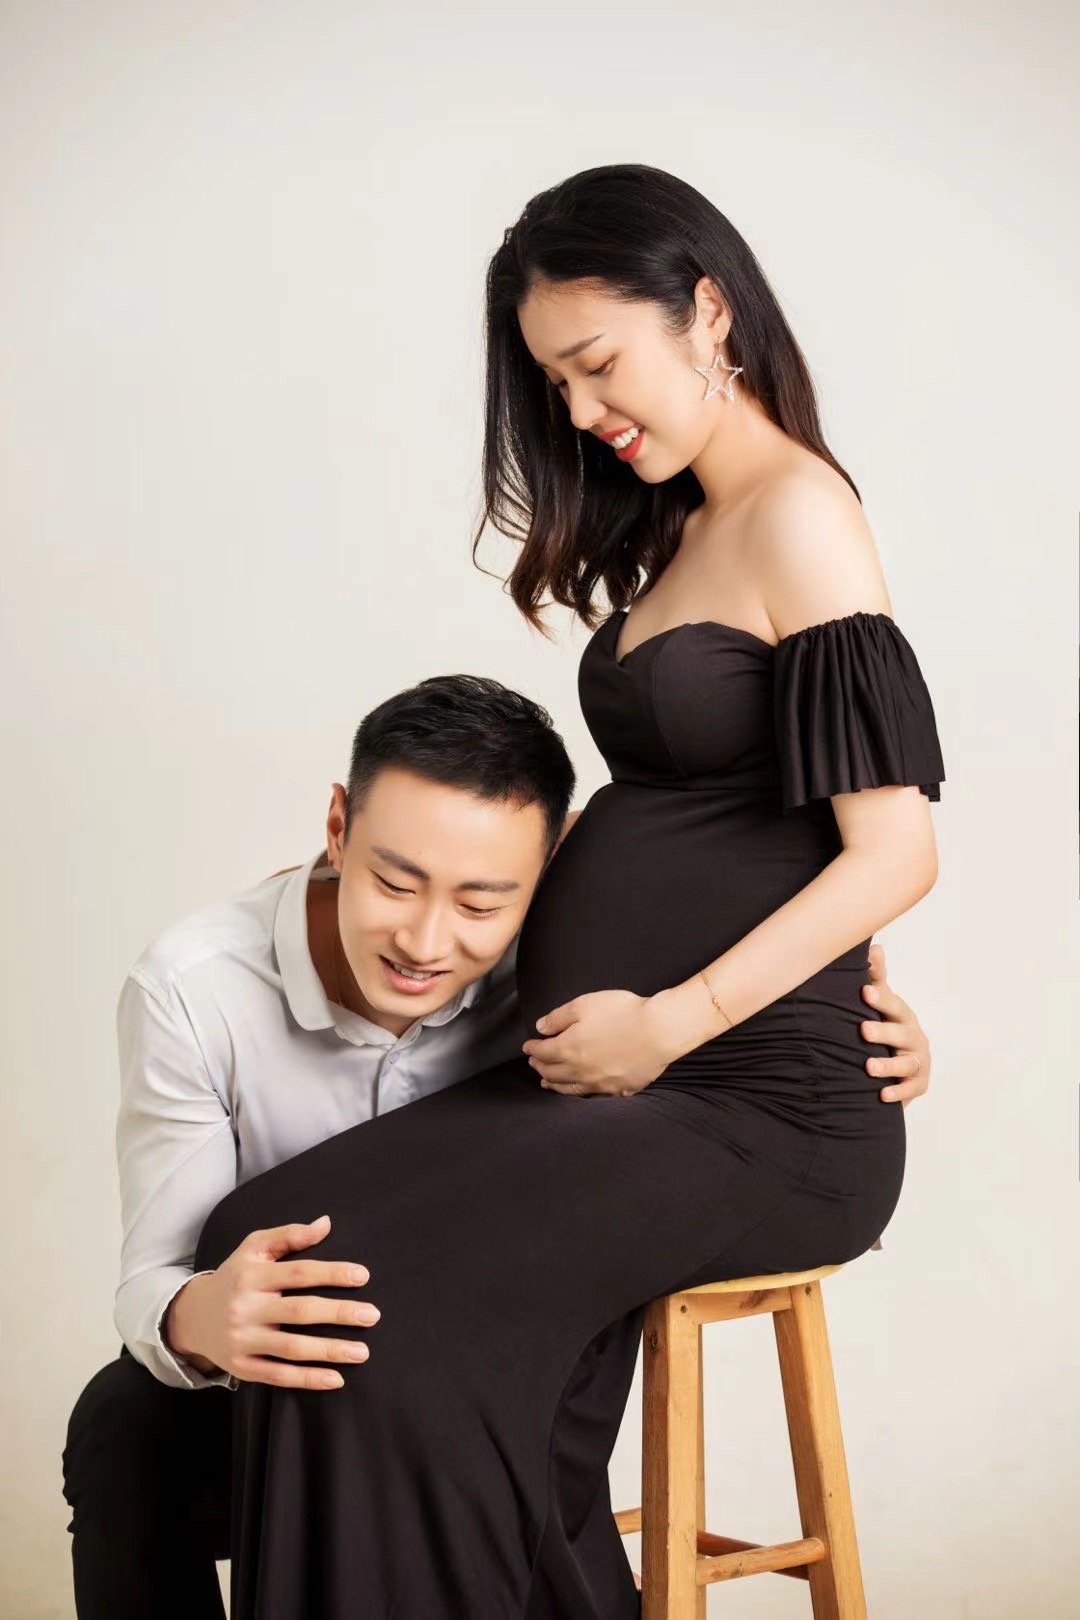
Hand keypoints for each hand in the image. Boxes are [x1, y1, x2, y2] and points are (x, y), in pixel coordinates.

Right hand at [164, 1215, 378, 1389]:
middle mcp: (246, 1308)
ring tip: (363, 1351)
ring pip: (292, 1348)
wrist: (192, 1316)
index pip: (299, 1273)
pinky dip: (308, 1379)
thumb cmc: (235, 1276)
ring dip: (330, 1351)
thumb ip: (290, 1235)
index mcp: (252, 1276)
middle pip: (300, 1311)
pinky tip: (337, 1379)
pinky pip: (278, 1376)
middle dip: (339, 1314)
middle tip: (373, 1315)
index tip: (363, 1276)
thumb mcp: (254, 1247)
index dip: (332, 1273)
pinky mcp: (242, 1367)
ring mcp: (243, 1340)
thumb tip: (326, 1224)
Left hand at [522, 989, 680, 1096]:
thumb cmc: (623, 1013)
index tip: (528, 1046)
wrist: (660, 1031)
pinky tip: (582, 1091)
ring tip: (547, 1084)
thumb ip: (559, 1017)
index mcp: (568, 1049)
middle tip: (534, 1064)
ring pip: (570, 1089)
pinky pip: (595, 1095)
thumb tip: (540, 1028)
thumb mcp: (584, 1005)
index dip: (533, 1048)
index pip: (543, 1052)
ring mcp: (600, 1083)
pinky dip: (582, 1094)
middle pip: (553, 1073)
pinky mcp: (620, 1089)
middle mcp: (580, 1071)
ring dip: (555, 1085)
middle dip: (540, 1067)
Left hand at [861, 942, 931, 1107]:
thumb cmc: (887, 1024)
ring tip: (868, 1067)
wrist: (904, 1060)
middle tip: (863, 1030)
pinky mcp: (919, 1083)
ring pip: (906, 1064)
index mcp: (902, 1015)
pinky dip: (898, 1093)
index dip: (880, 999)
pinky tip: (882, 1095)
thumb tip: (875, 947)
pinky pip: (911, 1089)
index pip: (892, 1005)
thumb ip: (876, 978)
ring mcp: (918, 1061)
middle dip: (883, 1032)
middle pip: (900, 1034)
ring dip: (888, 1066)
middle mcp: (913, 1036)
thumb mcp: (881, 1002)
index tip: (864, 992)